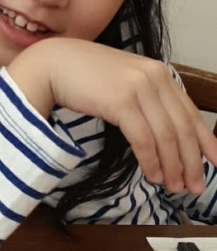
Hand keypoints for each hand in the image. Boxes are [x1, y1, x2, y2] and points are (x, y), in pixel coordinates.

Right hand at [8, 39, 216, 194]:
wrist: (51, 64)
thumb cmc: (81, 75)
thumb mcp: (123, 82)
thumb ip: (145, 98)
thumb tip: (163, 132)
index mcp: (159, 72)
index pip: (189, 112)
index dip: (205, 141)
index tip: (215, 163)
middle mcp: (154, 77)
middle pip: (182, 127)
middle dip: (191, 161)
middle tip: (194, 186)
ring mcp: (138, 87)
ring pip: (166, 136)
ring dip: (172, 166)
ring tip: (173, 186)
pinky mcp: (120, 101)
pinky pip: (144, 138)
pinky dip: (151, 160)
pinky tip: (152, 175)